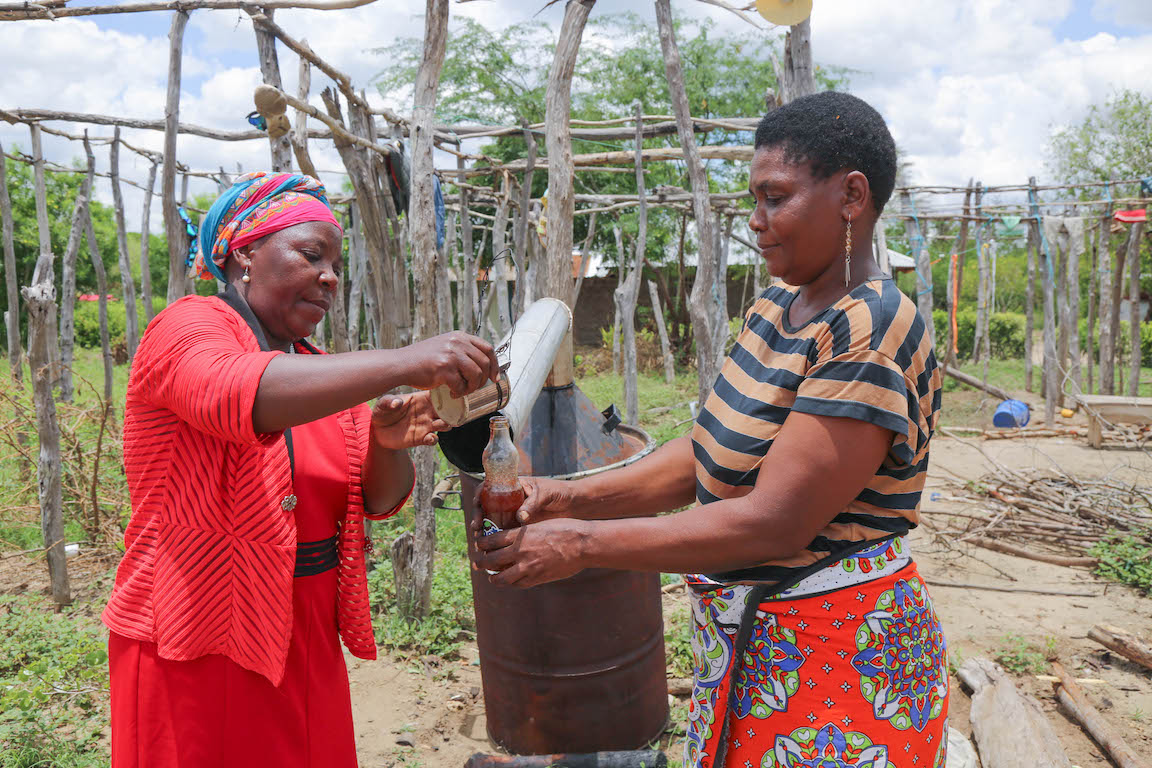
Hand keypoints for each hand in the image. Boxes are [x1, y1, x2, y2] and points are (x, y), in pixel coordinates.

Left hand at [370, 391, 449, 449]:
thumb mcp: (382, 404)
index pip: (437, 394)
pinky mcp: (421, 439)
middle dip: (453, 410)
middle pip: (446, 409)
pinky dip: (434, 439)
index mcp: (420, 399)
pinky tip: (429, 438)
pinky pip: (433, 440)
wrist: (377, 431)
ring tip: (443, 424)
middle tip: (454, 410)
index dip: (446, 392)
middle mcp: (427, 412)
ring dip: (447, 424)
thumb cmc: (382, 412)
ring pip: (444, 424)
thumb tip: (397, 402)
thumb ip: (389, 402)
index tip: (450, 390)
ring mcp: (425, 425)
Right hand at [399, 332, 500, 396]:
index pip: (488, 348)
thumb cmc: (422, 359)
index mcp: (459, 336)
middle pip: (485, 363)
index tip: (494, 377)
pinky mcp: (444, 368)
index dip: (495, 364)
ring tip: (461, 391)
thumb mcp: (445, 346)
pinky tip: (451, 393)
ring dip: (471, 387)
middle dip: (483, 380)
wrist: (401, 364)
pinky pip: (461, 385)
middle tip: (474, 388)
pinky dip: (459, 393)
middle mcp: (457, 343)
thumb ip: (462, 350)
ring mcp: (451, 355)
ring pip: (476, 375)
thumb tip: (483, 365)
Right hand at [468, 477, 574, 534]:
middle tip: (477, 528)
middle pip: (486, 508)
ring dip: (485, 533)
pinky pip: (505, 535)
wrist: (574, 505)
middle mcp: (509, 500)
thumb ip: (533, 504)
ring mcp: (513, 514)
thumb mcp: (545, 494)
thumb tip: (520, 518)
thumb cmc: (559, 493)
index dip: (479, 497)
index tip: (476, 506)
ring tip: (480, 543)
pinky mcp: (519, 528)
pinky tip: (494, 550)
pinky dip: (498, 543)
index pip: (489, 488)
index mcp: (513, 486)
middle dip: (478, 518)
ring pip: (493, 523)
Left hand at [473, 518, 591, 587]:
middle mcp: (520, 551)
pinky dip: (511, 583)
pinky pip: (518, 584)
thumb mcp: (540, 525)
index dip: (482, 543)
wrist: (582, 544)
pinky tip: (510, 582)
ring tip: (491, 578)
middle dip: (481, 562)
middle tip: (476, 563)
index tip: (478, 545)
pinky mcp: (537, 578)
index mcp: (520, 535)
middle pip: (491, 559)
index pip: (492, 540)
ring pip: (501, 577)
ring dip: (493, 578)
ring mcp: (528, 567)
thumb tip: (514, 539)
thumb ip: (525, 533)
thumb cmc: (564, 529)